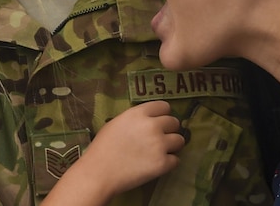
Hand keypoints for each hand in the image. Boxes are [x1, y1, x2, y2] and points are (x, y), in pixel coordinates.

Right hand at [44, 100, 184, 205]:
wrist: (99, 172)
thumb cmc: (102, 147)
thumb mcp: (117, 123)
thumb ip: (135, 118)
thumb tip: (148, 120)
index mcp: (139, 113)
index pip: (164, 106)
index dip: (162, 114)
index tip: (159, 122)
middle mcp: (152, 125)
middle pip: (174, 122)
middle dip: (169, 130)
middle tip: (160, 138)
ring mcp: (159, 144)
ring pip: (180, 140)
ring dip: (173, 145)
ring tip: (161, 151)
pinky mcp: (163, 163)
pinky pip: (176, 160)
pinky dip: (169, 162)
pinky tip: (157, 164)